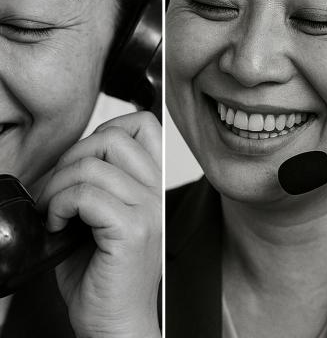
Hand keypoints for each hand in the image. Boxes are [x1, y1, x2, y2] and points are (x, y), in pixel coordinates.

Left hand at [37, 111, 161, 337]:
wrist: (116, 322)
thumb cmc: (104, 276)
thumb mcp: (101, 217)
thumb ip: (96, 182)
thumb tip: (68, 158)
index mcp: (153, 186)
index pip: (143, 125)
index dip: (105, 131)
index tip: (81, 163)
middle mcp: (157, 194)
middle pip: (114, 138)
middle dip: (72, 158)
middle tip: (57, 191)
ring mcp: (148, 211)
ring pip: (93, 166)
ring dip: (58, 187)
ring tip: (53, 212)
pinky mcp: (132, 231)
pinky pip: (86, 195)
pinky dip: (60, 206)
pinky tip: (59, 226)